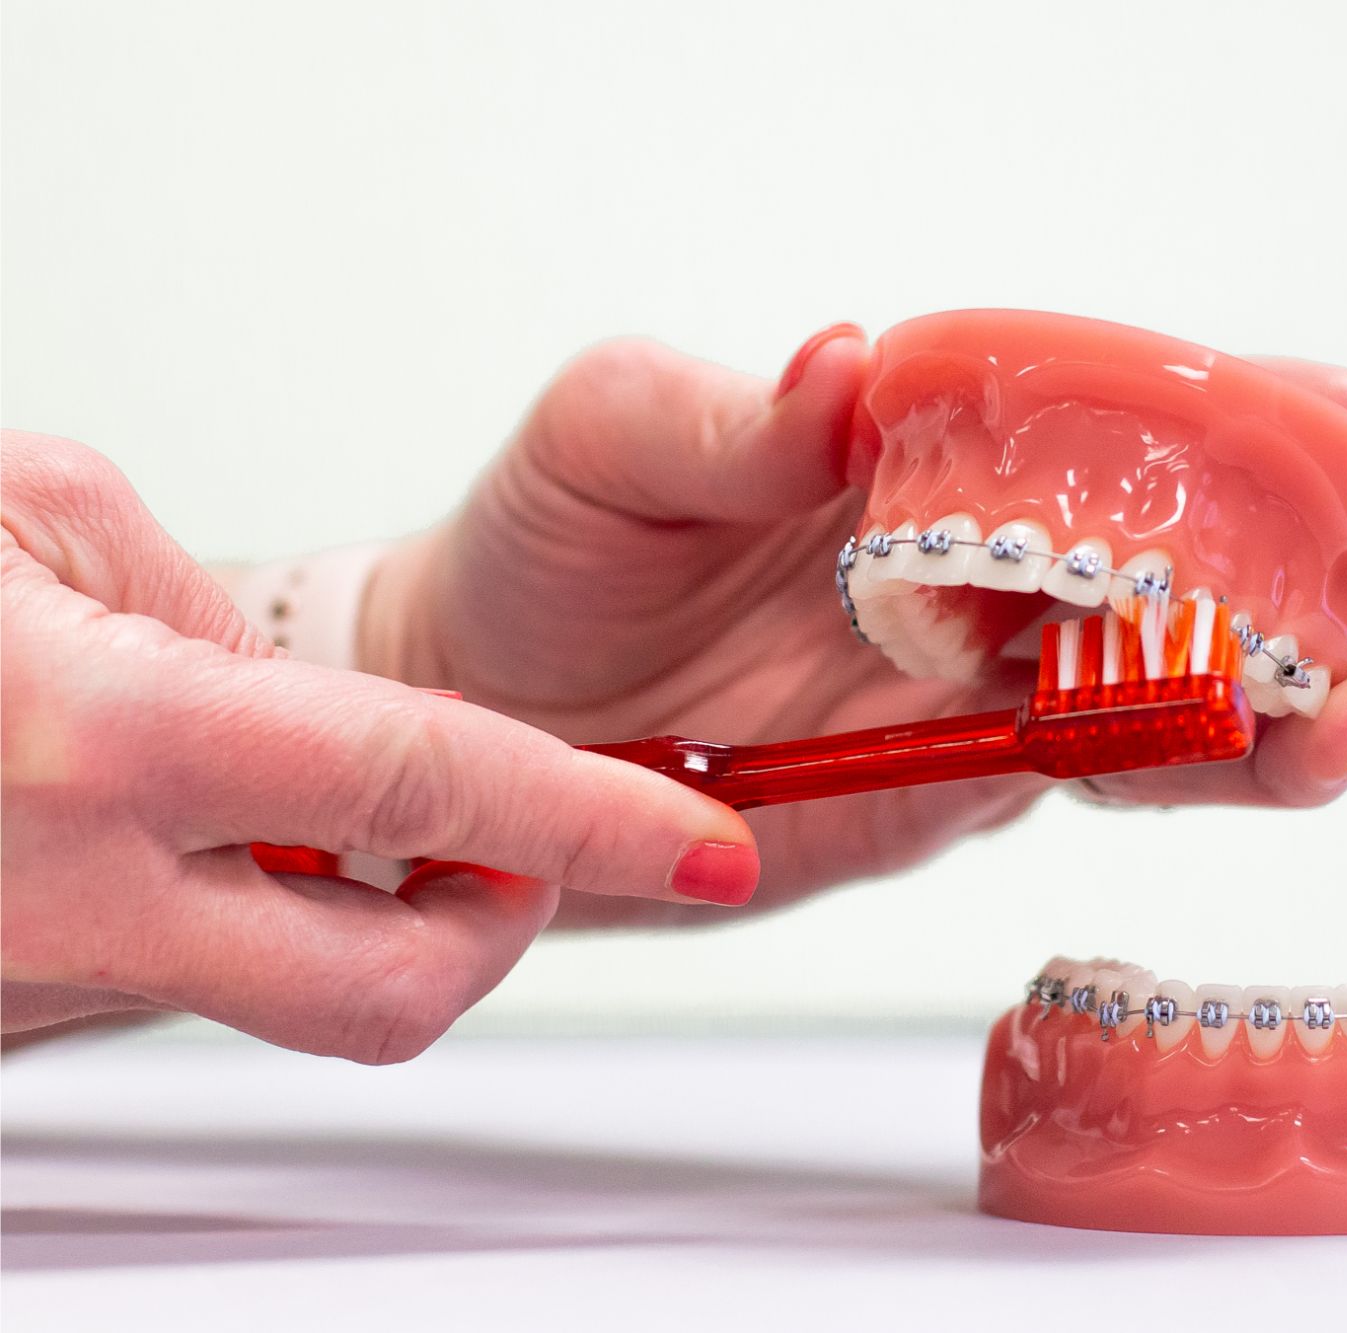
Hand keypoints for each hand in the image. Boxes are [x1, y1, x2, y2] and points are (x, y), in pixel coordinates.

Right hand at [0, 433, 757, 1058]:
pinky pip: (182, 977)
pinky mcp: (14, 1007)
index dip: (600, 829)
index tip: (715, 850)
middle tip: (510, 846)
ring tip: (312, 802)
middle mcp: (79, 894)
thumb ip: (193, 600)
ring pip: (285, 995)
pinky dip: (235, 911)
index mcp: (107, 741)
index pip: (435, 794)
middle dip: (495, 931)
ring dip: (351, 911)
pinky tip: (181, 823)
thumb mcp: (27, 505)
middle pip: (392, 991)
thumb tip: (280, 689)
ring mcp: (38, 978)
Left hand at [359, 329, 1346, 924]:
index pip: (1125, 408)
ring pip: (1197, 667)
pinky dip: (1217, 770)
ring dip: (1306, 681)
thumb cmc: (551, 549)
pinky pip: (1127, 767)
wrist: (496, 722)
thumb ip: (725, 414)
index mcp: (938, 434)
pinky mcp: (984, 776)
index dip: (1253, 414)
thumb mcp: (612, 444)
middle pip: (1206, 540)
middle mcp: (998, 548)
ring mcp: (1006, 668)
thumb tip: (845, 368)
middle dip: (1335, 553)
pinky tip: (1295, 763)